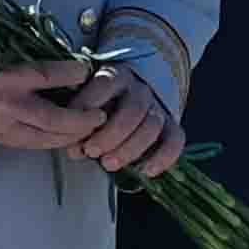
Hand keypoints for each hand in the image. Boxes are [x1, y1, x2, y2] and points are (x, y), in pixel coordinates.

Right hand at [0, 58, 114, 153]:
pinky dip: (56, 141)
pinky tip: (69, 136)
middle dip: (82, 118)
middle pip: (53, 118)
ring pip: (48, 138)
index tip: (86, 69)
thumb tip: (58, 46)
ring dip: (74, 135)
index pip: (45, 75)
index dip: (70, 73)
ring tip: (91, 127)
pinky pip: (36, 145)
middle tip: (100, 114)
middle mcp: (4, 104)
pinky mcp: (2, 139)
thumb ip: (22, 48)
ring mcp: (3, 126)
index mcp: (0, 75)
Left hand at [63, 66, 183, 179]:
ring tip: (108, 164)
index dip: (88, 106)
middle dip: (110, 134)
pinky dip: (163, 157)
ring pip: (152, 126)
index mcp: (115, 77)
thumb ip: (79, 122)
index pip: (104, 85)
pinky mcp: (172, 126)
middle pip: (132, 110)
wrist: (129, 98)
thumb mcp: (86, 102)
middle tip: (91, 151)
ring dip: (130, 148)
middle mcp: (140, 90)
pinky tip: (146, 171)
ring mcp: (158, 107)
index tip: (73, 129)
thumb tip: (73, 149)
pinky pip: (175, 140)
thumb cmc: (99, 104)